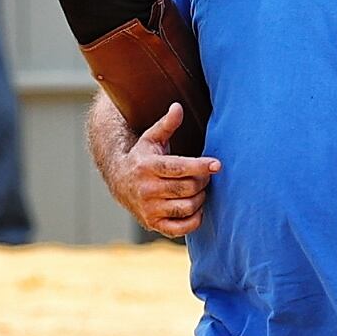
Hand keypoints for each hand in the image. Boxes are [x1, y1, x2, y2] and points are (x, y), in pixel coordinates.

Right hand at [111, 104, 217, 239]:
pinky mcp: (153, 224)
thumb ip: (166, 124)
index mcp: (148, 167)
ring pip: (186, 207)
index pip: (179, 167)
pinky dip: (194, 220)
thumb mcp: (151, 138)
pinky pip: (181, 228)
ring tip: (201, 190)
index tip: (217, 164)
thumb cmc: (142, 157)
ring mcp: (149, 208)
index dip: (200, 166)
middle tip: (207, 176)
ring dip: (200, 199)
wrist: (119, 183)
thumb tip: (178, 107)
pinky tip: (196, 208)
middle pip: (187, 188)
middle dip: (203, 181)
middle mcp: (147, 189)